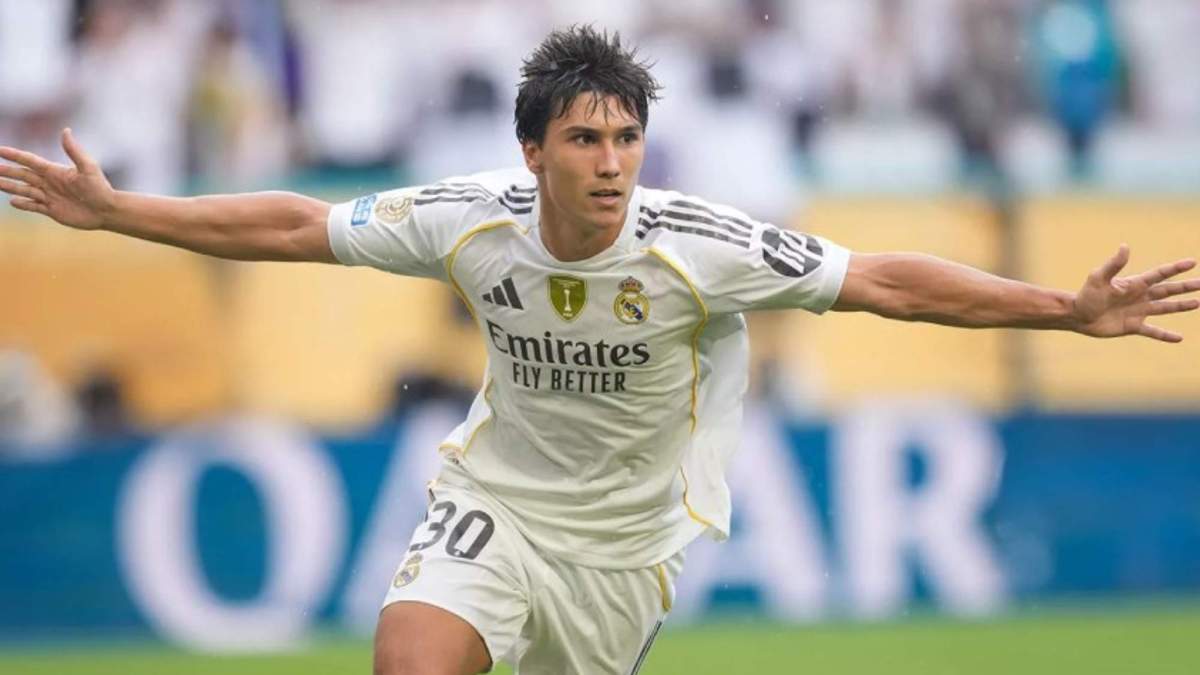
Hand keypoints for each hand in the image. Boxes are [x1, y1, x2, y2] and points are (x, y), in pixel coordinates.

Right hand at [0, 128, 116, 229]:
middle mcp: (50, 183)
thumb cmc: (100, 188)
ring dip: (9, 186)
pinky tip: (12, 201)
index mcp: (55, 171)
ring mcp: (50, 196)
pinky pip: (34, 206)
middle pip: (23, 175)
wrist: (108, 210)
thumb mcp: (88, 167)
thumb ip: (74, 151)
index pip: (29, 161)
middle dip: (6, 171)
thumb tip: (65, 130)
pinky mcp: (53, 210)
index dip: (14, 155)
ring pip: (24, 190)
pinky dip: (23, 204)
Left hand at [1072, 245, 1199, 341]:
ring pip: (1165, 308)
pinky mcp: (1132, 326)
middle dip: (1186, 286)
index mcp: (1134, 284)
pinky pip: (1153, 332)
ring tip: (1198, 302)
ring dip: (1181, 306)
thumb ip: (1114, 264)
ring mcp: (1138, 312)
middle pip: (1168, 290)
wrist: (1077, 316)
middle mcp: (1139, 297)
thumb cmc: (1086, 296)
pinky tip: (1179, 338)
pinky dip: (1165, 335)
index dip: (1176, 268)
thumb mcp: (1099, 278)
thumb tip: (1125, 246)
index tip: (1192, 262)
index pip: (1159, 274)